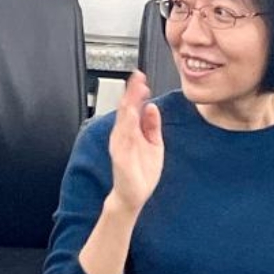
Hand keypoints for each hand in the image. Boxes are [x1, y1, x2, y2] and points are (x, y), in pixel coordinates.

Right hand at [108, 70, 163, 215]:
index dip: (137, 92)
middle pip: (126, 109)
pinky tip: (131, 115)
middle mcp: (124, 136)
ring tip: (134, 91)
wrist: (133, 196)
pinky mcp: (120, 157)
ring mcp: (121, 145)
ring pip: (123, 120)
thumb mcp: (154, 144)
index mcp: (132, 131)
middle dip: (131, 92)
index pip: (133, 107)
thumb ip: (152, 126)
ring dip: (128, 104)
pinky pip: (123, 139)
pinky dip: (126, 126)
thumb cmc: (141, 172)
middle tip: (137, 77)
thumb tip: (152, 107)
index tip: (142, 78)